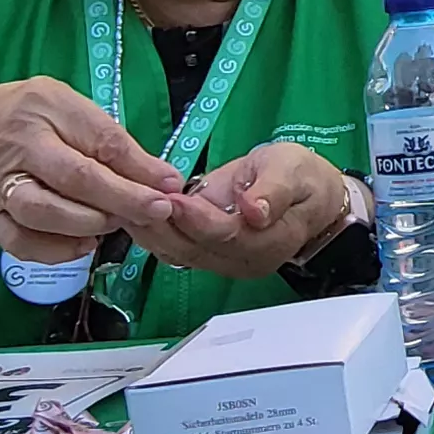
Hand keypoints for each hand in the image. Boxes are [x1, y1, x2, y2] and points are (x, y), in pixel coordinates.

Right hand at [0, 79, 188, 264]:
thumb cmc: (23, 118)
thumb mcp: (65, 108)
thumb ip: (108, 140)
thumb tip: (163, 178)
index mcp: (48, 106)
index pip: (100, 138)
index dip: (140, 167)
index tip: (170, 186)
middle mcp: (22, 144)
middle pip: (75, 177)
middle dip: (122, 199)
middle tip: (156, 212)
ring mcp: (1, 182)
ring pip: (43, 211)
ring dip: (88, 224)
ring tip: (115, 224)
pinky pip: (20, 241)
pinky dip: (55, 250)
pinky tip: (82, 246)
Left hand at [139, 141, 359, 279]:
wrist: (309, 198)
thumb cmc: (303, 179)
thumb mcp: (294, 171)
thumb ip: (273, 191)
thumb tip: (253, 212)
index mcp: (269, 241)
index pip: (226, 235)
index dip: (198, 219)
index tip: (174, 199)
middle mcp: (243, 260)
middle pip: (195, 249)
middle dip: (162, 226)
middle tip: (133, 200)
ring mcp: (224, 262)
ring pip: (180, 253)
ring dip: (151, 232)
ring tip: (124, 205)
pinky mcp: (209, 254)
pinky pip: (177, 249)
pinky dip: (153, 233)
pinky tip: (132, 214)